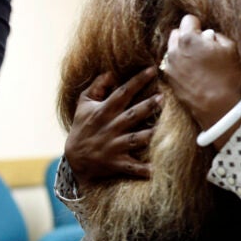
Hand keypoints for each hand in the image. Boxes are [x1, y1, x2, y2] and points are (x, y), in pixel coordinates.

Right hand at [65, 67, 160, 189]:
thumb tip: (111, 72)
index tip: (152, 70)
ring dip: (150, 134)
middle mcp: (110, 128)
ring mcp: (114, 146)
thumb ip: (97, 86)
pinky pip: (132, 167)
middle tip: (163, 97)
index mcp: (104, 111)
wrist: (74, 158)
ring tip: (166, 127)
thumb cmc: (83, 126)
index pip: (123, 92)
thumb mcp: (84, 104)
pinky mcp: (117, 163)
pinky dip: (143, 170)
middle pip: (132, 115)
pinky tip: (156, 170)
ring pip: (136, 139)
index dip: (137, 80)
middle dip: (148, 106)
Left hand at [162, 14, 240, 133]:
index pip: (188, 19)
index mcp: (189, 39)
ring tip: (197, 61)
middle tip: (202, 47)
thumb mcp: (230, 49)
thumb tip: (208, 35)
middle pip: (177, 33)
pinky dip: (179, 63)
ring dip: (182, 50)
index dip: (199, 25)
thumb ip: (217, 35)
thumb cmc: (227, 77)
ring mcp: (169, 65)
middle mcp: (174, 50)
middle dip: (188, 36)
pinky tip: (193, 72)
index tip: (206, 35)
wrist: (218, 108)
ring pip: (172, 48)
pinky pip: (171, 63)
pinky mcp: (169, 79)